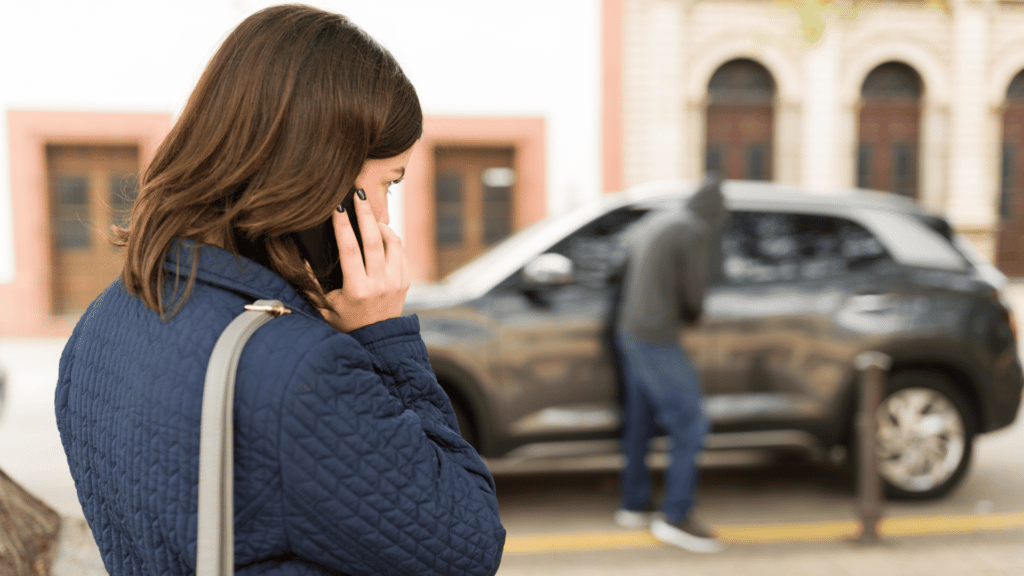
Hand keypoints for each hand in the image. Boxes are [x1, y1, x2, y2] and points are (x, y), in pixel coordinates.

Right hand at [319, 191, 409, 331]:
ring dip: (380, 224)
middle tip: (359, 193)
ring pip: (392, 242)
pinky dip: (391, 237)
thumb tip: (302, 258)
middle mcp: (379, 283)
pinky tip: (380, 231)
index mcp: (357, 289)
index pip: (349, 249)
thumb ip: (312, 284)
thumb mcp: (325, 306)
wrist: (378, 340)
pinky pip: (400, 251)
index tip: (337, 206)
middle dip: (365, 213)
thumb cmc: (347, 322)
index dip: (343, 225)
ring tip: (369, 214)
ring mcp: (395, 281)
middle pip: (374, 239)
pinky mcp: (405, 280)